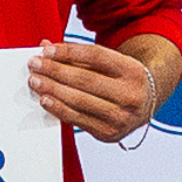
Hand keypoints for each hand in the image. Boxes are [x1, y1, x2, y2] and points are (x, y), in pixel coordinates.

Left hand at [27, 39, 153, 142]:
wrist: (146, 104)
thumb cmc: (123, 79)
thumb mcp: (111, 63)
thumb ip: (80, 56)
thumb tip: (46, 48)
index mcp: (133, 71)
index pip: (96, 56)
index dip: (68, 52)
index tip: (47, 50)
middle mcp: (130, 95)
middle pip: (85, 79)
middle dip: (55, 71)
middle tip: (35, 65)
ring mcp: (120, 117)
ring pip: (79, 100)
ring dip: (52, 90)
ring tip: (35, 81)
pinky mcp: (108, 133)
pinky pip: (77, 119)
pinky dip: (58, 108)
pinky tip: (46, 99)